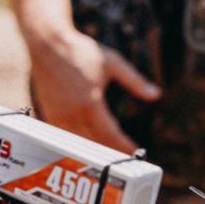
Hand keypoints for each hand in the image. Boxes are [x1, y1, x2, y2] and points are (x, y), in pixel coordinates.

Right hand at [26, 27, 160, 152]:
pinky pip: (64, 136)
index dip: (123, 146)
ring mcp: (59, 116)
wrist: (48, 44)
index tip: (134, 152)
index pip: (110, 134)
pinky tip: (86, 145)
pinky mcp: (50, 115)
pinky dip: (76, 143)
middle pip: (94, 143)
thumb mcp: (113, 63)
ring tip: (107, 157)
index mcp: (91, 103)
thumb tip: (156, 94)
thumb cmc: (81, 51)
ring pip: (77, 143)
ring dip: (92, 151)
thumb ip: (135, 81)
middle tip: (124, 159)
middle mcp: (73, 114)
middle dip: (109, 153)